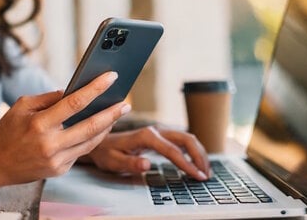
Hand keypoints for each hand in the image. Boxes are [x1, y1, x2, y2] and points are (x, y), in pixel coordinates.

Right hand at [0, 71, 130, 186]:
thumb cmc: (7, 131)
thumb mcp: (21, 107)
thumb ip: (48, 98)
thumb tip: (72, 92)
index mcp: (39, 124)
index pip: (75, 102)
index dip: (96, 88)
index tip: (111, 77)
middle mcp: (50, 144)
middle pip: (91, 126)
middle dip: (112, 113)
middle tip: (126, 103)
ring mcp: (56, 160)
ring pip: (91, 142)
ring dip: (107, 127)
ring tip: (116, 114)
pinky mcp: (60, 170)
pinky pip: (81, 152)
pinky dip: (91, 139)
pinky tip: (98, 129)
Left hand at [87, 127, 209, 179]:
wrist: (100, 143)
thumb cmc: (107, 153)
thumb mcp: (114, 162)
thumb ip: (131, 163)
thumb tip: (147, 165)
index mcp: (146, 136)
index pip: (173, 150)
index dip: (187, 164)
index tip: (198, 176)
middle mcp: (156, 131)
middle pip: (186, 139)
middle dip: (200, 156)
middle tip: (206, 174)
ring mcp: (159, 132)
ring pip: (187, 138)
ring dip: (199, 153)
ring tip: (205, 171)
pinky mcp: (161, 137)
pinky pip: (182, 142)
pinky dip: (193, 151)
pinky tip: (196, 163)